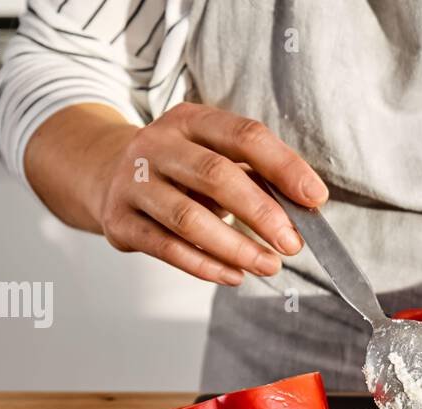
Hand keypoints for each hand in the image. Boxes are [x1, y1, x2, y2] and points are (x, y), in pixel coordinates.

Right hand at [89, 103, 327, 284]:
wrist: (106, 174)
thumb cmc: (180, 170)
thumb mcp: (214, 157)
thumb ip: (256, 177)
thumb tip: (305, 208)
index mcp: (191, 120)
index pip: (244, 136)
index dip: (284, 166)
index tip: (315, 198)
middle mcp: (157, 145)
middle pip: (215, 175)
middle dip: (261, 213)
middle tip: (292, 243)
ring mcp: (133, 182)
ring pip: (188, 218)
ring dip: (235, 247)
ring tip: (269, 265)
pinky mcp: (120, 220)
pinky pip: (166, 248)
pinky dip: (204, 266)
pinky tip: (234, 275)